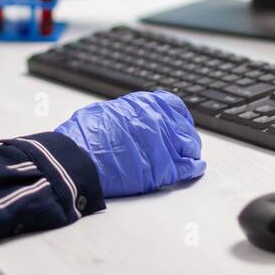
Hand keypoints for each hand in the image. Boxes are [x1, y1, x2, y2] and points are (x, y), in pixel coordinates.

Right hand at [54, 90, 206, 197]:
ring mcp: (163, 145)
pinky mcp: (163, 169)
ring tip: (192, 156)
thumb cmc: (85, 136)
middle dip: (187, 136)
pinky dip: (194, 168)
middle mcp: (158, 121)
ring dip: (191, 151)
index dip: (179, 116)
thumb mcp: (105, 111)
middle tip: (187, 143)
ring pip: (190, 147)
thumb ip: (124, 113)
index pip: (173, 105)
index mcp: (144, 105)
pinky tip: (195, 169)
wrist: (78, 159)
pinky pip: (188, 168)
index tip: (181, 122)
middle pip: (184, 128)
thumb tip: (128, 118)